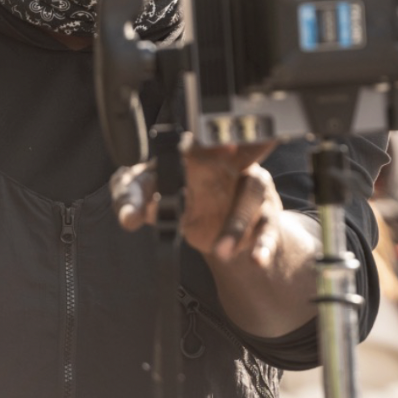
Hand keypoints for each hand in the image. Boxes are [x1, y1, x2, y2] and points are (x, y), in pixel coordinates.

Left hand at [110, 141, 283, 266]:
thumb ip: (133, 202)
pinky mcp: (263, 215)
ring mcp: (250, 188)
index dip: (209, 139)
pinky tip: (257, 258)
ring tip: (222, 251)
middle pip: (242, 153)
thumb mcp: (148, 199)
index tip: (210, 143)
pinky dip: (264, 243)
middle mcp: (230, 165)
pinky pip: (268, 227)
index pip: (203, 140)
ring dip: (238, 223)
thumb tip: (129, 216)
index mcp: (200, 153)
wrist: (211, 236)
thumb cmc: (178, 204)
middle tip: (229, 154)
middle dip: (245, 149)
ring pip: (252, 195)